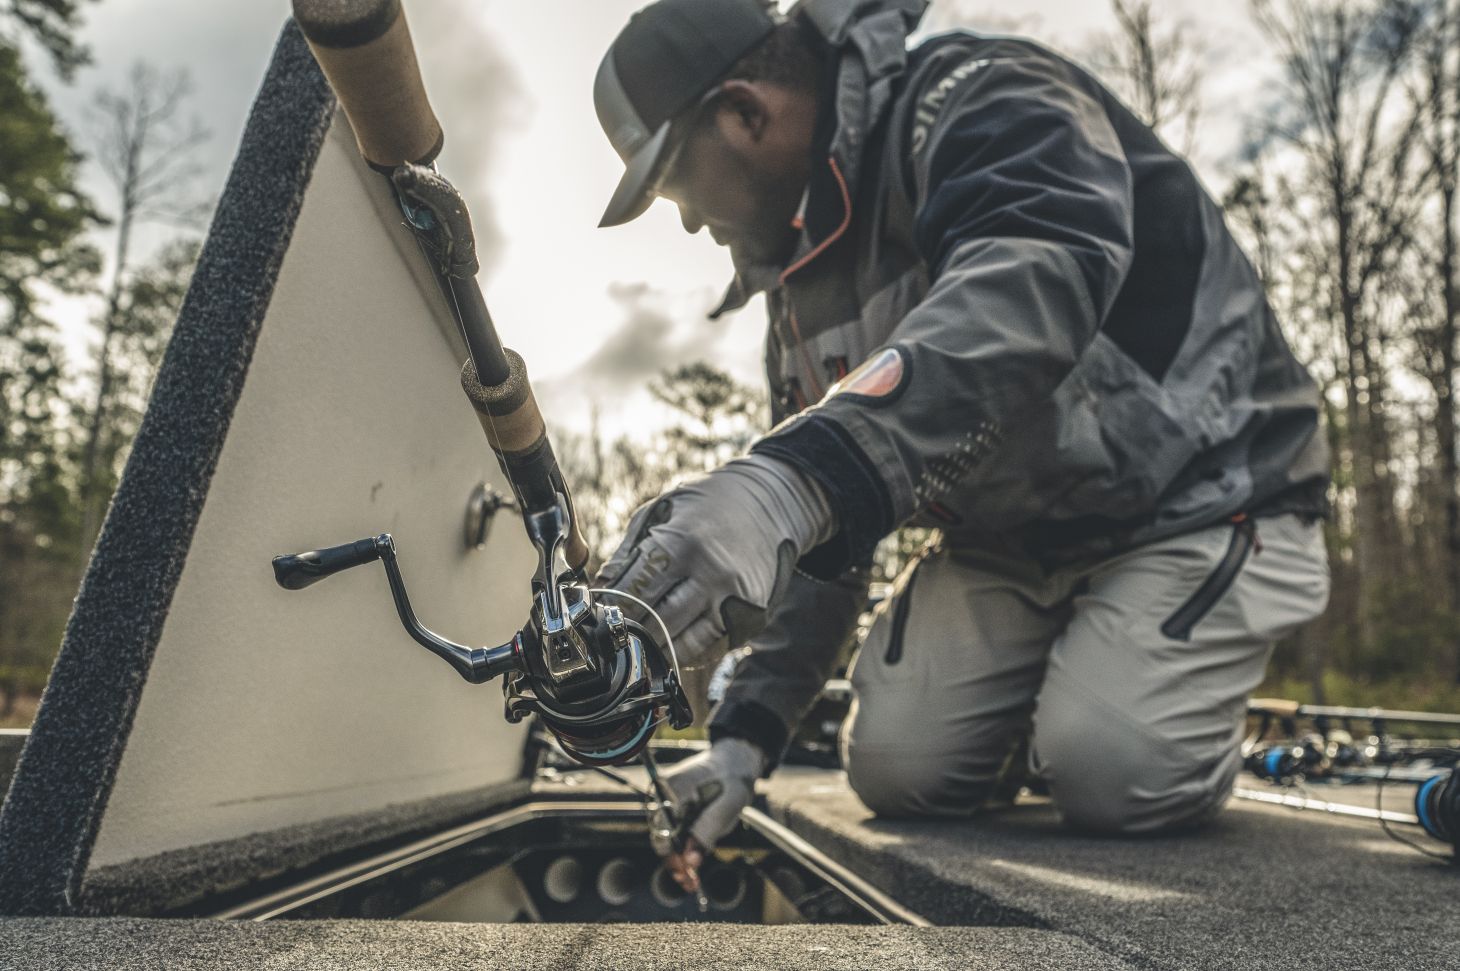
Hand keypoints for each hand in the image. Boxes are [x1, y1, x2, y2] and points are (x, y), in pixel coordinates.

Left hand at [597, 454, 832, 665]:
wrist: (774, 503)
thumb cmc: (708, 504)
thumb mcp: (662, 511)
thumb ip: (628, 552)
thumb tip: (599, 591)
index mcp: (684, 543)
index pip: (634, 592)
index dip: (610, 608)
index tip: (598, 614)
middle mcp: (713, 575)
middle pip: (656, 623)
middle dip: (630, 631)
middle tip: (614, 634)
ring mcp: (736, 600)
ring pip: (683, 645)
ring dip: (657, 647)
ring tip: (640, 642)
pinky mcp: (753, 617)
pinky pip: (711, 650)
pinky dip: (687, 652)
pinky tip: (672, 642)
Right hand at [649, 738, 767, 890]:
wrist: (733, 761)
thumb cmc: (733, 777)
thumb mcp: (730, 803)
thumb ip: (709, 830)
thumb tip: (690, 862)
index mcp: (673, 787)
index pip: (662, 829)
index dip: (673, 855)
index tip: (687, 874)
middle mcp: (662, 794)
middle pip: (661, 836)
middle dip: (675, 863)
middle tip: (691, 885)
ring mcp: (664, 801)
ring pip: (665, 838)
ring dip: (678, 861)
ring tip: (693, 882)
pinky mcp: (671, 809)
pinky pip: (673, 834)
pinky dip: (682, 851)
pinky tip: (691, 867)